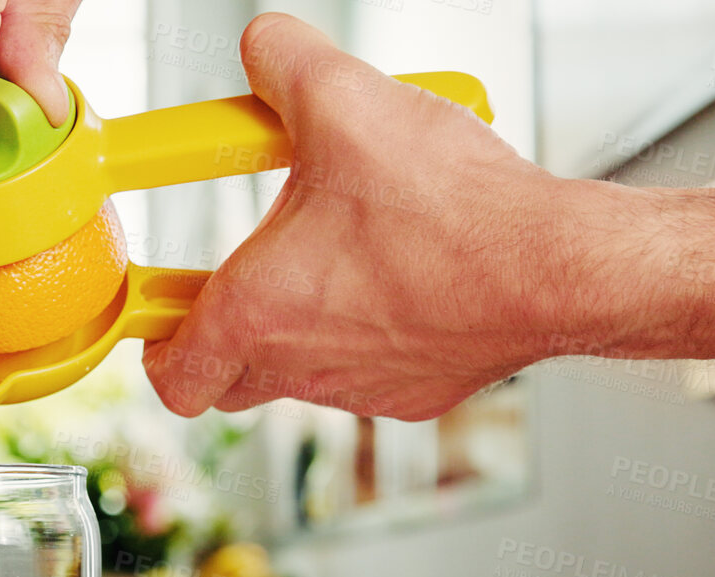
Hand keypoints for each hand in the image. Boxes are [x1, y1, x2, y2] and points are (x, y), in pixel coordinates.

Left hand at [142, 13, 565, 420]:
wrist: (558, 268)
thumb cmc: (454, 212)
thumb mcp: (346, 102)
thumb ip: (283, 63)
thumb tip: (263, 45)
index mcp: (256, 313)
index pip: (171, 374)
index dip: (157, 343)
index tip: (164, 305)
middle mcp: (299, 366)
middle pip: (226, 379)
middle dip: (219, 335)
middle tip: (238, 277)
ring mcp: (359, 388)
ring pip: (296, 374)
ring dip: (295, 327)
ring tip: (331, 258)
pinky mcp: (415, 393)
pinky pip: (365, 373)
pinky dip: (364, 335)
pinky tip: (395, 278)